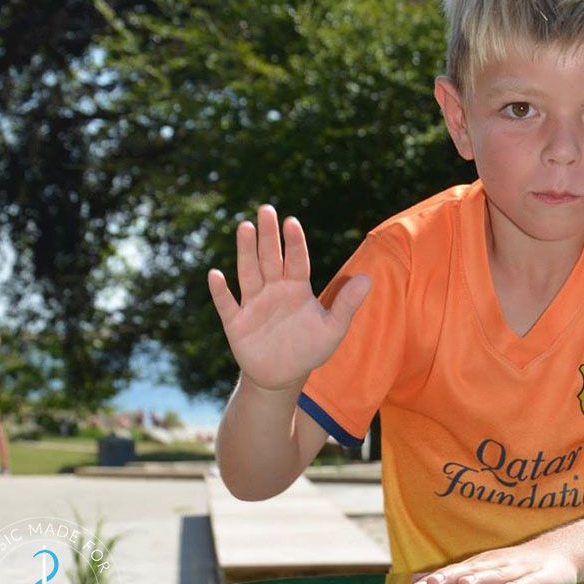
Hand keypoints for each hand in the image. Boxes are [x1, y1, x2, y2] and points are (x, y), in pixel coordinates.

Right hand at [207, 205, 370, 390]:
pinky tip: (215, 274)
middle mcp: (274, 289)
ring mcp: (253, 304)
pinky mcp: (236, 322)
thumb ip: (346, 304)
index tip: (292, 222)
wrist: (283, 375)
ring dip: (246, 251)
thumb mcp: (333, 328)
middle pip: (270, 258)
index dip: (295, 243)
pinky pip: (227, 304)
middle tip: (266, 209)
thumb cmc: (310, 348)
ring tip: (244, 227)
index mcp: (297, 287)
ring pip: (249, 272)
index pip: (297, 260)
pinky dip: (221, 291)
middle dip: (268, 235)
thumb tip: (367, 279)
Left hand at [411, 540, 579, 583]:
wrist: (560, 553)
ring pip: (497, 575)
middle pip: (472, 571)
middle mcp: (497, 565)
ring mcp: (518, 571)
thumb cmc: (515, 566)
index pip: (456, 572)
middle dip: (452, 578)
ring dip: (481, 579)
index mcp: (482, 565)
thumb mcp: (482, 569)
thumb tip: (416, 582)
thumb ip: (451, 577)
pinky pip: (530, 582)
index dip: (437, 579)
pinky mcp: (541, 578)